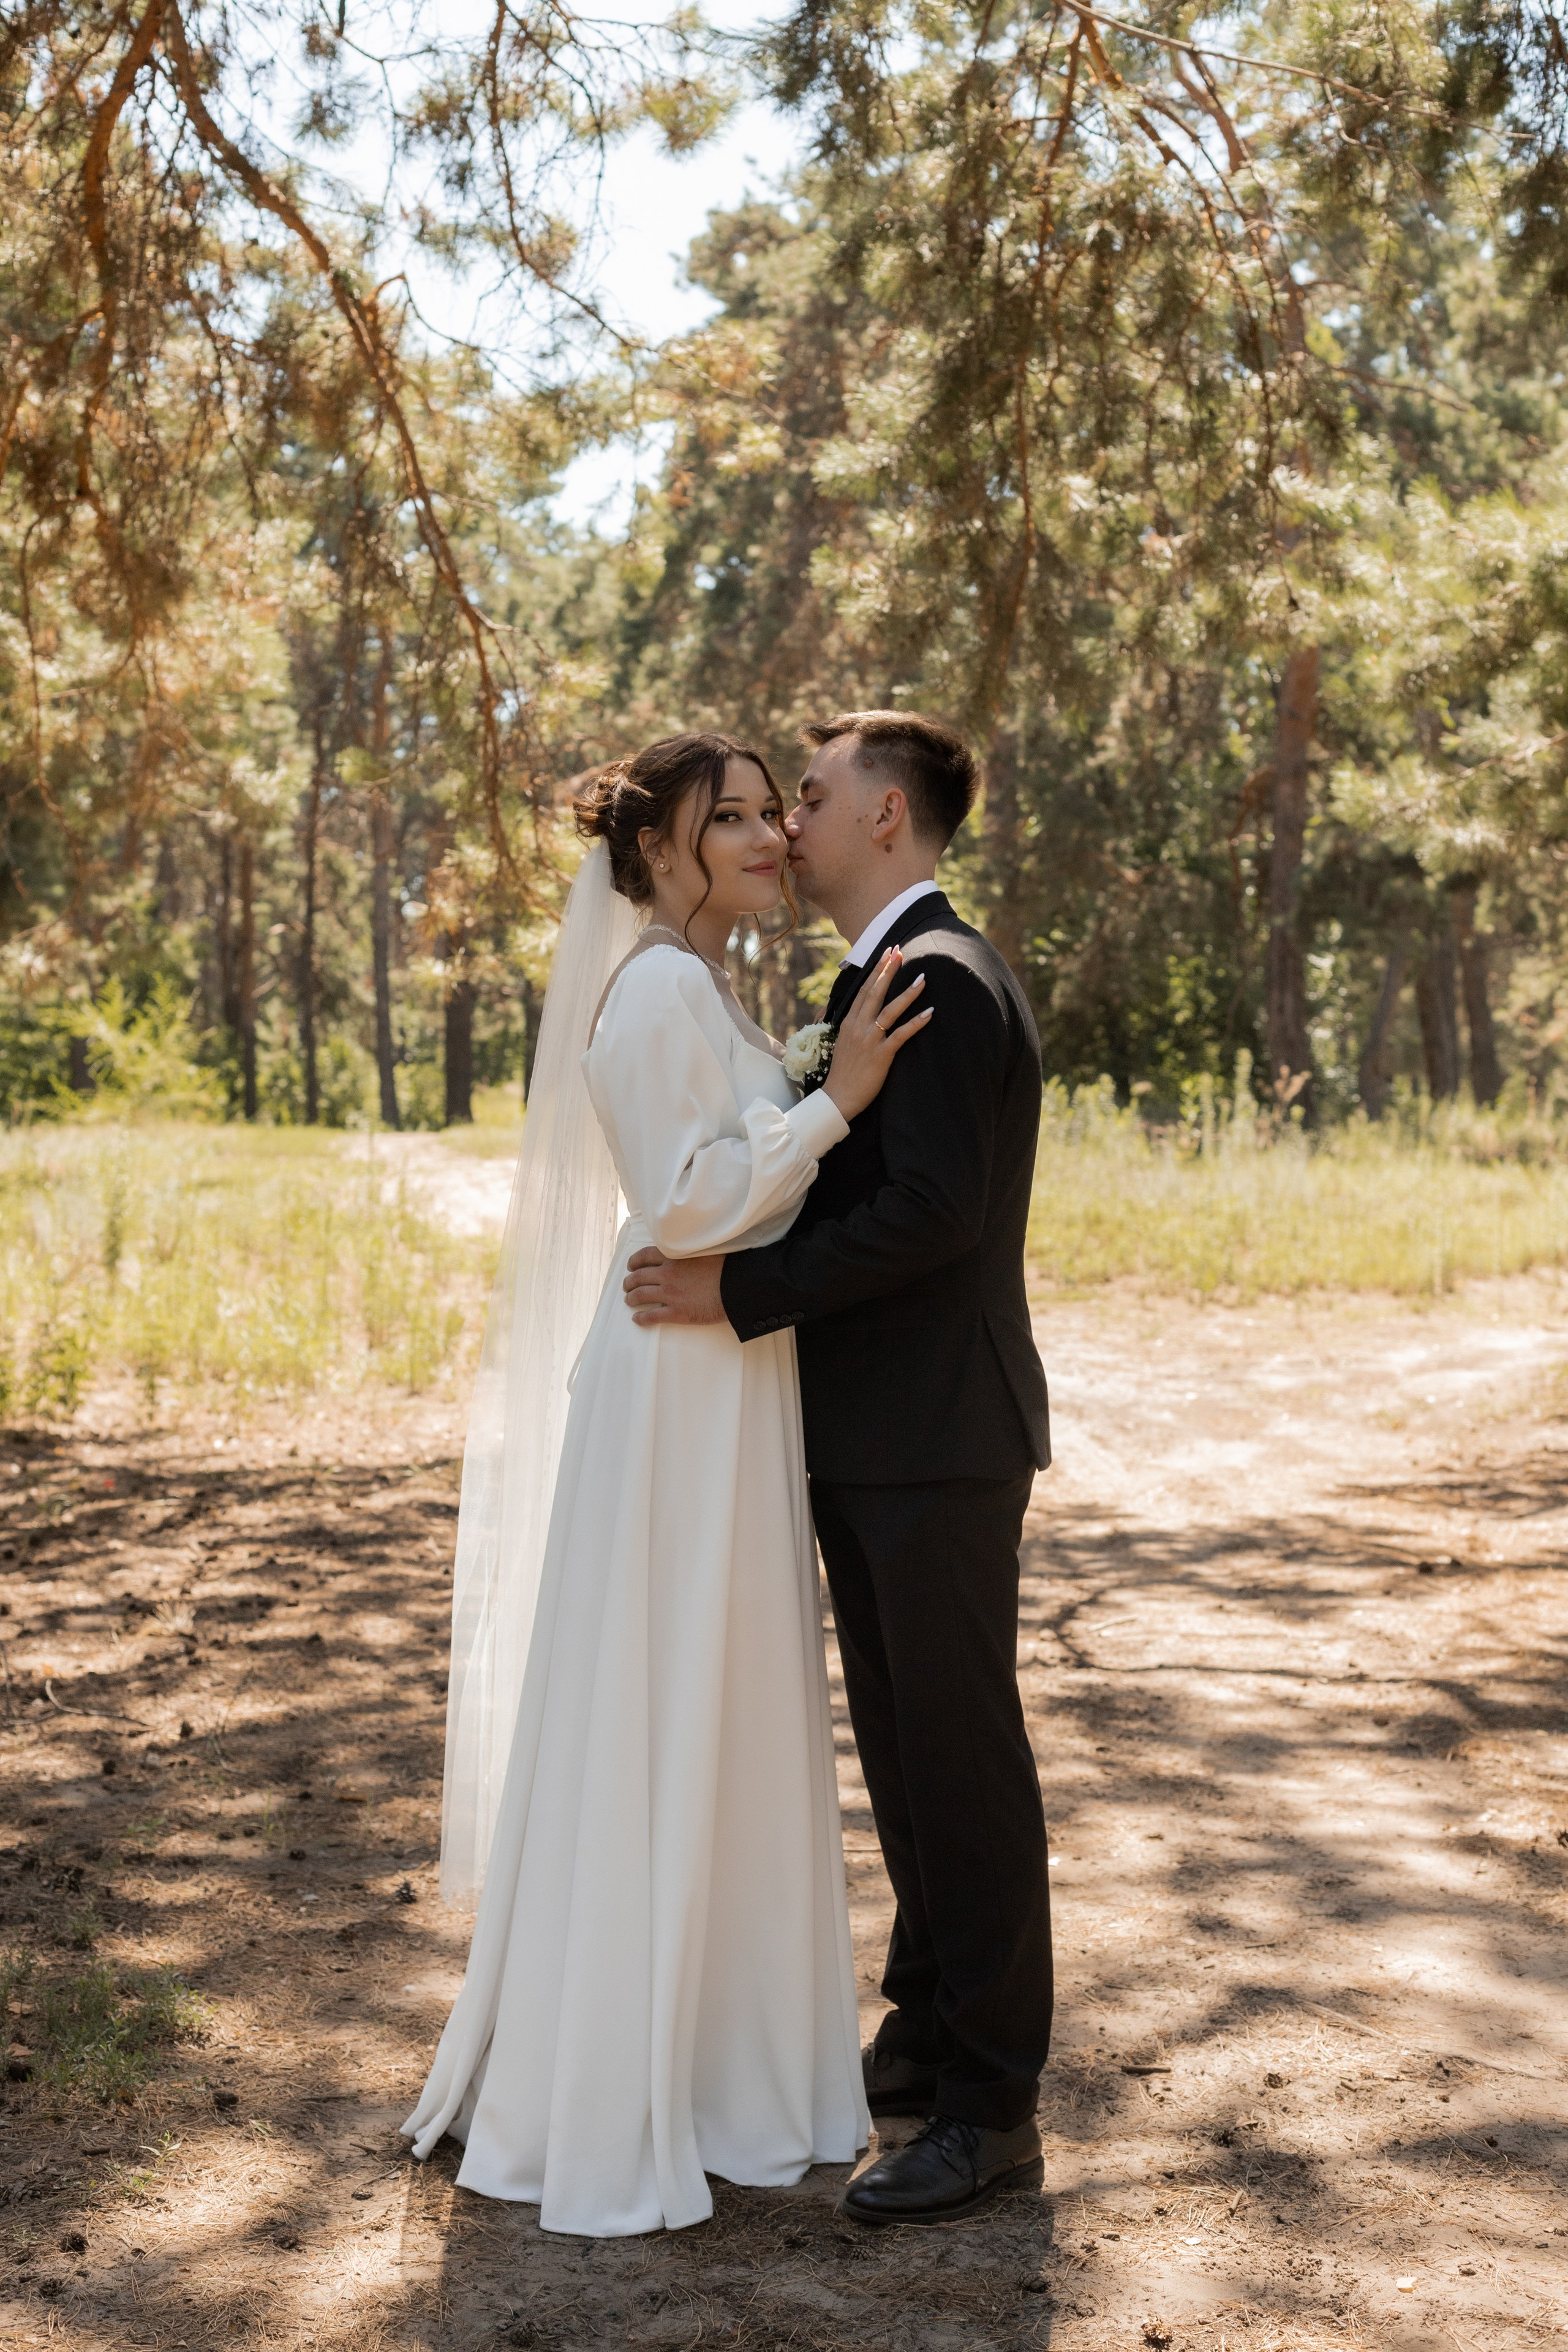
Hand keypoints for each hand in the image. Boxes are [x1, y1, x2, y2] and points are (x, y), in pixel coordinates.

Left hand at [623, 1247, 726, 1326]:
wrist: (737, 1287)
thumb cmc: (726, 1267)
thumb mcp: (704, 1250)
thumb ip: (688, 1251)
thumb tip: (684, 1251)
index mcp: (674, 1257)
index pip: (645, 1255)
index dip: (634, 1261)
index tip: (631, 1266)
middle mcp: (668, 1274)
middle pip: (638, 1277)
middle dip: (629, 1282)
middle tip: (627, 1286)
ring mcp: (671, 1294)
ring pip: (640, 1296)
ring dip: (631, 1298)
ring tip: (629, 1300)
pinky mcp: (677, 1312)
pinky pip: (652, 1316)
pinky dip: (641, 1318)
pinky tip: (637, 1319)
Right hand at [823, 947, 932, 1121]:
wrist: (838, 1097)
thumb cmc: (843, 1072)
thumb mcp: (843, 1042)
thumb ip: (853, 1026)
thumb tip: (862, 1013)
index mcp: (848, 1021)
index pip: (864, 989)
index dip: (877, 970)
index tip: (887, 953)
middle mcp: (858, 1026)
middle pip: (875, 992)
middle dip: (889, 970)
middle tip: (901, 951)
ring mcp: (869, 1040)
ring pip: (890, 1010)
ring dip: (907, 993)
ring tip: (922, 978)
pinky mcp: (881, 1055)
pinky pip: (901, 1034)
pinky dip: (916, 1022)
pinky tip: (930, 1012)